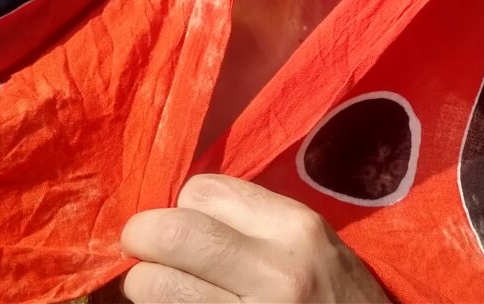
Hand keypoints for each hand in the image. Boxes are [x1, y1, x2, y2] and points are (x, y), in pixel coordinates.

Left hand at [121, 174, 389, 302]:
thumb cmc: (340, 300)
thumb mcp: (315, 246)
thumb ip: (255, 225)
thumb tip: (177, 212)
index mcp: (296, 229)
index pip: (202, 192)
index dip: (184, 208)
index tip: (188, 227)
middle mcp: (276, 271)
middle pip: (171, 233)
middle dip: (142, 240)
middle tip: (144, 254)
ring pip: (154, 286)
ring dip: (146, 287)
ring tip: (165, 291)